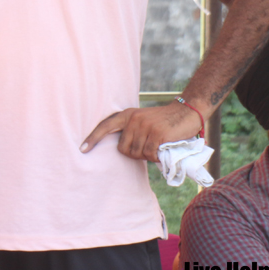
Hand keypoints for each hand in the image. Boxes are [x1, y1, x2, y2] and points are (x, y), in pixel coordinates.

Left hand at [81, 101, 204, 161]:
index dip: (93, 138)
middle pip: (123, 149)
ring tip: (157, 146)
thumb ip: (132, 131)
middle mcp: (134, 119)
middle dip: (134, 154)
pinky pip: (150, 154)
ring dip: (147, 156)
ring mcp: (145, 126)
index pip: (106, 126)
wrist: (186, 112)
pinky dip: (156, 157)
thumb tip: (123, 150)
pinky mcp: (157, 133)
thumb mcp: (144, 121)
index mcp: (128, 115)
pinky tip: (162, 149)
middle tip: (148, 148)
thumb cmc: (164, 121)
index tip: (82, 149)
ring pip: (137, 153)